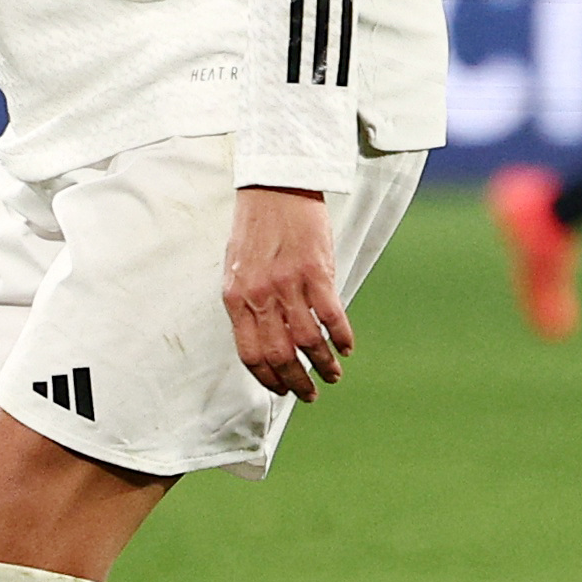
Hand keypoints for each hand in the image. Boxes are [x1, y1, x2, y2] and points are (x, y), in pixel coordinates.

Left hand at [225, 186, 351, 398]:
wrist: (275, 187)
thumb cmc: (256, 227)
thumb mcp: (237, 268)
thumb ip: (247, 302)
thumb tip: (265, 336)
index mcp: (235, 297)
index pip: (250, 353)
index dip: (268, 379)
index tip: (281, 391)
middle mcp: (259, 296)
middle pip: (279, 355)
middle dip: (297, 382)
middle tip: (310, 395)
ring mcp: (288, 284)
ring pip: (307, 341)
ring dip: (323, 365)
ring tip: (334, 375)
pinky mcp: (316, 272)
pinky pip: (331, 316)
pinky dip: (341, 337)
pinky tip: (346, 347)